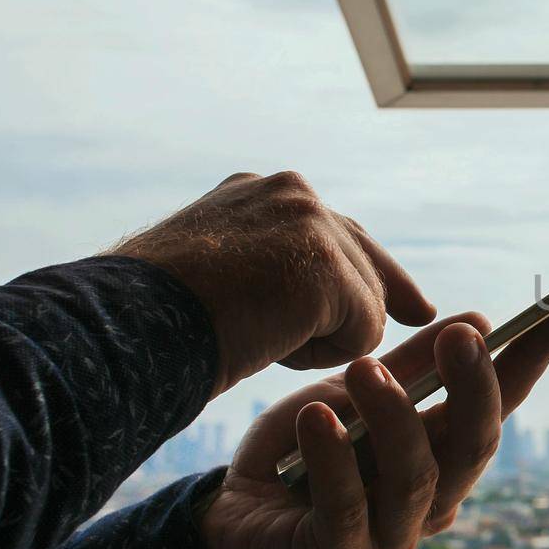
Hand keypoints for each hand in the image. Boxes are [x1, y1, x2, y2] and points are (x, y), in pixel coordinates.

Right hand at [112, 171, 435, 396]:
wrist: (127, 324)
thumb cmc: (154, 317)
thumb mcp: (216, 275)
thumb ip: (270, 269)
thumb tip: (313, 297)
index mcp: (260, 193)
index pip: (334, 231)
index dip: (372, 271)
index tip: (414, 303)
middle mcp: (291, 194)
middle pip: (362, 257)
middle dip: (386, 294)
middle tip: (421, 314)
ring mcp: (312, 224)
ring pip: (362, 302)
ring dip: (321, 338)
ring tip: (258, 335)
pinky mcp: (327, 265)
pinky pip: (362, 332)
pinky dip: (320, 354)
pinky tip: (271, 343)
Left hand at [198, 304, 548, 548]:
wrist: (231, 523)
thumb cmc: (303, 455)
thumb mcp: (353, 395)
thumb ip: (410, 367)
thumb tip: (479, 322)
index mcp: (444, 452)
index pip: (503, 402)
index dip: (535, 359)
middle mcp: (433, 497)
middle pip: (475, 443)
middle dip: (474, 387)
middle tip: (460, 335)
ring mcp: (391, 533)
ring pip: (416, 475)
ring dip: (395, 418)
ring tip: (364, 369)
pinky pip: (346, 506)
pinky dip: (333, 459)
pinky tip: (315, 418)